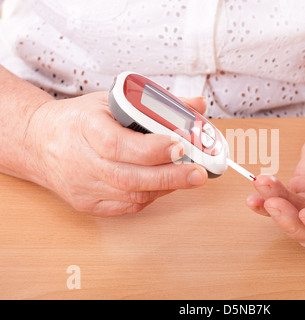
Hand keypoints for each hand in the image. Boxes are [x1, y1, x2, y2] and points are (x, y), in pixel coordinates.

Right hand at [28, 91, 207, 215]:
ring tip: (188, 177)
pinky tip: (164, 186)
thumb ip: (157, 104)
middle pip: (128, 177)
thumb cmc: (80, 119)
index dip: (151, 149)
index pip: (118, 145)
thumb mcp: (113, 100)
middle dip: (170, 176)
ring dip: (164, 187)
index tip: (179, 145)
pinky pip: (125, 207)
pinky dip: (150, 197)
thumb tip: (198, 106)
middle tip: (199, 173)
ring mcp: (82, 187)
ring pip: (130, 195)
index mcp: (85, 127)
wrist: (40, 142)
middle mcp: (81, 161)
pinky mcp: (87, 204)